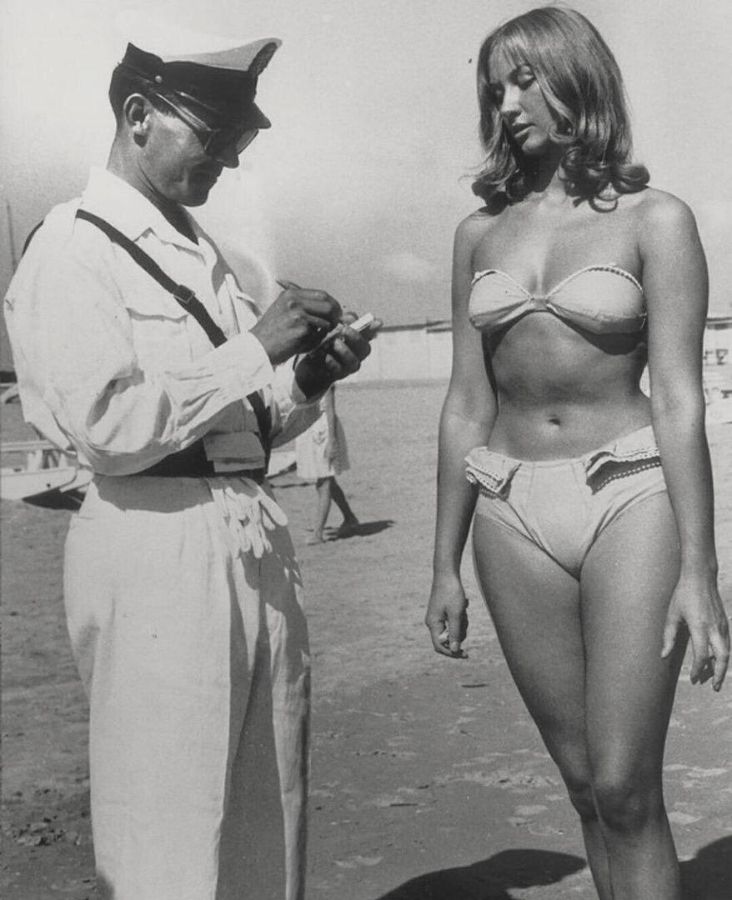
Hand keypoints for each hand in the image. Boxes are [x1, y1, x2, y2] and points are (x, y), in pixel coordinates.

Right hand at [250, 281, 341, 364]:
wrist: (257, 347)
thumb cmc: (270, 332)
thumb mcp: (282, 310)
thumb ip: (302, 305)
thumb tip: (327, 305)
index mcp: (291, 295)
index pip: (322, 294)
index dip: (332, 304)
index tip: (335, 313)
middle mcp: (295, 301)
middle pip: (328, 305)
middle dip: (335, 316)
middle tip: (335, 325)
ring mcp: (298, 315)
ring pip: (326, 321)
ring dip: (323, 331)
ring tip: (311, 338)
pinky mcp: (301, 329)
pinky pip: (319, 335)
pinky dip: (315, 341)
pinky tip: (303, 344)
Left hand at [294, 316, 381, 397]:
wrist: (309, 364)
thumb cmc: (323, 343)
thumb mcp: (331, 329)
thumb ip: (343, 321)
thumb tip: (357, 311)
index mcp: (358, 341)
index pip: (369, 333)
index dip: (365, 326)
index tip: (351, 318)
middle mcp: (357, 355)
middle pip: (365, 348)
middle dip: (356, 338)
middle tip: (344, 329)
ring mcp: (348, 367)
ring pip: (354, 361)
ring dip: (345, 350)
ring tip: (334, 343)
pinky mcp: (337, 376)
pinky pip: (339, 371)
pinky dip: (333, 362)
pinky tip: (326, 356)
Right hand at [425, 574, 468, 658]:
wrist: (447, 573)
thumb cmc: (451, 592)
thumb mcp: (456, 614)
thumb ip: (455, 633)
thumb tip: (454, 650)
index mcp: (433, 624)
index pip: (440, 646)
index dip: (452, 652)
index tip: (466, 654)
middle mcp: (433, 622)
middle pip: (447, 639)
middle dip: (459, 634)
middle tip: (465, 621)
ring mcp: (437, 616)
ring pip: (452, 630)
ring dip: (461, 624)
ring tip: (464, 609)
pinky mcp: (442, 611)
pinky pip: (453, 621)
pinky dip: (460, 617)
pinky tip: (463, 604)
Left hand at [661, 572, 729, 690]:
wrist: (701, 577)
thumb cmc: (683, 595)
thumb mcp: (672, 614)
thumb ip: (668, 636)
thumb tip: (663, 655)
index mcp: (699, 626)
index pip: (701, 655)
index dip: (698, 669)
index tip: (694, 678)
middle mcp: (714, 628)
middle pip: (722, 658)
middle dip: (719, 675)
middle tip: (714, 687)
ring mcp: (722, 625)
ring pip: (727, 652)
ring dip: (723, 667)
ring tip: (716, 679)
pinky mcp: (725, 623)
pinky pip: (727, 644)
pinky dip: (724, 656)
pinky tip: (717, 661)